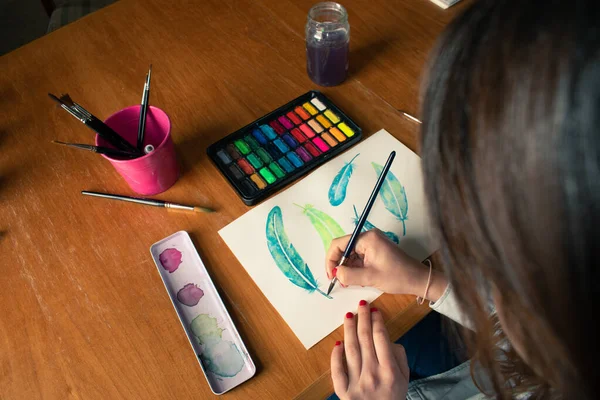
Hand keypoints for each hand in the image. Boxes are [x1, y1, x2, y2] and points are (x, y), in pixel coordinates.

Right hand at [326, 230, 446, 299]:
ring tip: (348, 282)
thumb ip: (349, 275)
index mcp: (367, 238)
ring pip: (350, 254)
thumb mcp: (370, 278)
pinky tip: (357, 279)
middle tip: (338, 281)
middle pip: (343, 248)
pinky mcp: (375, 250)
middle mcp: (368, 237)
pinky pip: (358, 257)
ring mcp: (372, 243)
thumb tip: (335, 273)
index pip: (339, 244)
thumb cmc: (397, 276)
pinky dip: (355, 268)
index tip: (331, 275)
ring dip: (347, 268)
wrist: (418, 279)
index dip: (331, 259)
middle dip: (339, 264)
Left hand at [331, 300, 408, 399]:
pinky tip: (338, 342)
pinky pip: (337, 370)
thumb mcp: (404, 378)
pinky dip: (336, 356)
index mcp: (389, 371)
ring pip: (351, 350)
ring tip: (349, 315)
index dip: (377, 322)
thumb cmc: (392, 397)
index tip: (374, 311)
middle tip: (362, 304)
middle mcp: (373, 375)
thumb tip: (386, 338)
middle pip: (365, 340)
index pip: (381, 339)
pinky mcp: (343, 392)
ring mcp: (357, 383)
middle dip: (363, 319)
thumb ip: (399, 357)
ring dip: (349, 330)